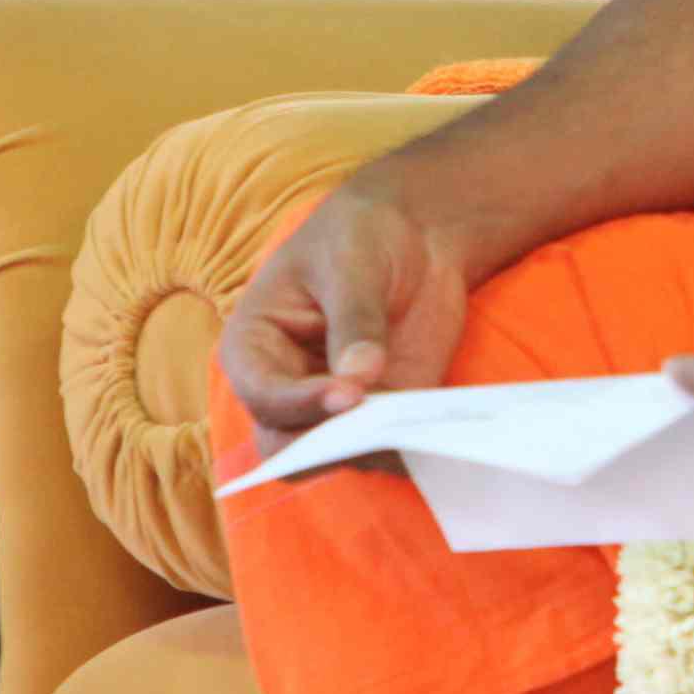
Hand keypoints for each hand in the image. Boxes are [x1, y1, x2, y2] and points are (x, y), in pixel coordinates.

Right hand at [216, 178, 472, 436]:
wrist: (412, 235)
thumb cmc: (360, 236)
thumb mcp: (352, 262)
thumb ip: (355, 318)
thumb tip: (360, 377)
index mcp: (255, 348)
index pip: (263, 395)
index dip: (299, 403)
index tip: (348, 395)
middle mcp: (286, 390)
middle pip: (289, 447)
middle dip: (331, 445)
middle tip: (380, 426)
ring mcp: (332, 409)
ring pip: (340, 458)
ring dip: (376, 449)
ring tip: (417, 426)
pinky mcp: (382, 415)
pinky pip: (389, 449)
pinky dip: (411, 447)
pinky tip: (438, 428)